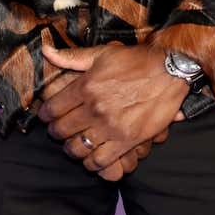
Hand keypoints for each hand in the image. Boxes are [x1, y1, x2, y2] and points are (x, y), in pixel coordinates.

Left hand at [38, 42, 189, 173]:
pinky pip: (100, 161)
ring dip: (71, 149)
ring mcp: (111, 126)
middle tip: (58, 131)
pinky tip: (91, 156)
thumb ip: (71, 57)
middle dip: (55, 132)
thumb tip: (45, 51)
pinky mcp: (127, 140)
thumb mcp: (102, 53)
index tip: (46, 116)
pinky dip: (91, 163)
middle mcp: (95, 108)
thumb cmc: (135, 60)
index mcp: (86, 86)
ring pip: (77, 148)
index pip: (52, 109)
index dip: (45, 115)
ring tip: (73, 144)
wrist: (169, 71)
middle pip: (61, 130)